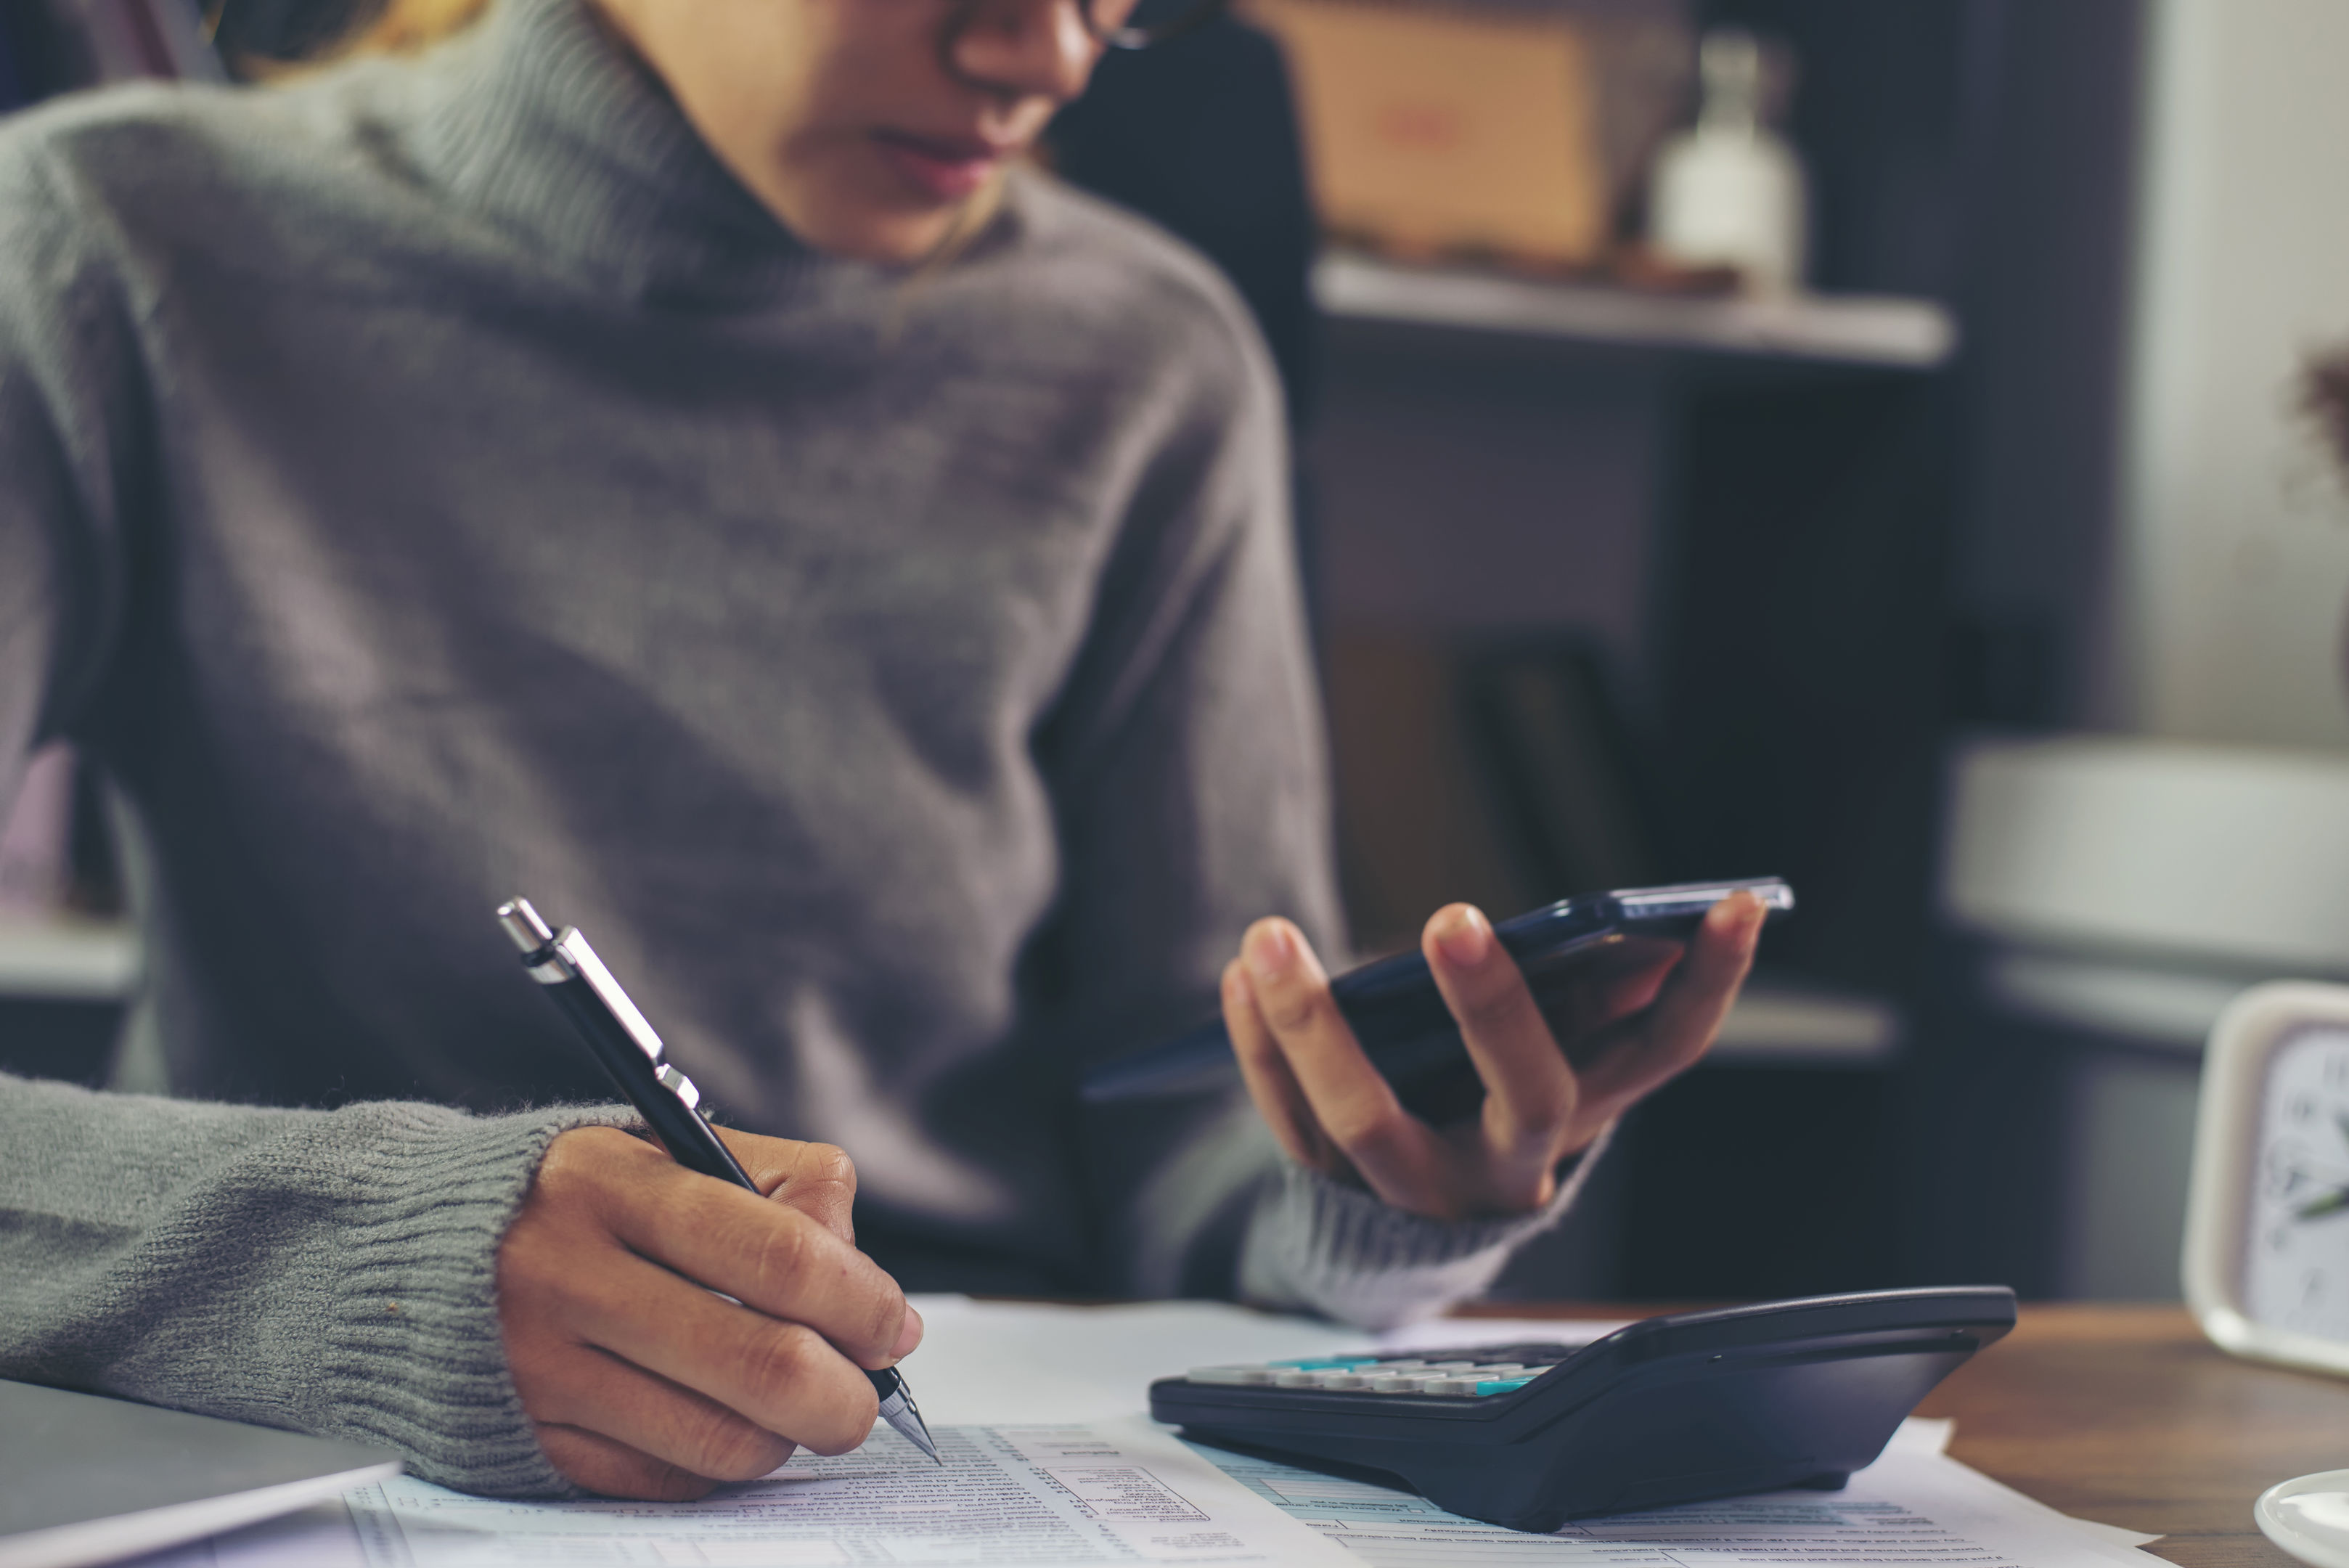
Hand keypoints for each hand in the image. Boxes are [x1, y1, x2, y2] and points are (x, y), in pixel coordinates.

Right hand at [497, 1125, 921, 1499]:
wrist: (398, 1247)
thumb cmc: (566, 1197)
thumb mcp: (664, 1148)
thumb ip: (780, 1190)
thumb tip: (873, 1291)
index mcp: (610, 1183)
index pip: (779, 1253)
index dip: (861, 1301)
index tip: (891, 1323)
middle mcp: (565, 1275)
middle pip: (763, 1365)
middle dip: (846, 1394)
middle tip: (864, 1390)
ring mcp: (538, 1368)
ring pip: (722, 1439)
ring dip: (788, 1435)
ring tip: (791, 1405)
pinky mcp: (526, 1440)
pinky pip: (665, 1480)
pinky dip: (718, 1463)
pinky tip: (718, 1421)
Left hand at [1223, 890, 1767, 1221]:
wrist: (1398, 1237)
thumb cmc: (1480, 1099)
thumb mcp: (1545, 1060)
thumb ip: (1582, 1006)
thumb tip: (1626, 944)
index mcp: (1586, 1114)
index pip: (1667, 1048)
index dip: (1711, 981)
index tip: (1737, 902)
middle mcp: (1512, 1162)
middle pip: (1522, 1092)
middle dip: (1494, 1006)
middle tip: (1453, 917)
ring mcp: (1422, 1189)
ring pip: (1366, 1117)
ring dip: (1313, 1022)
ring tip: (1269, 937)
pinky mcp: (1338, 1192)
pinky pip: (1289, 1122)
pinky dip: (1259, 1047)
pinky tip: (1236, 980)